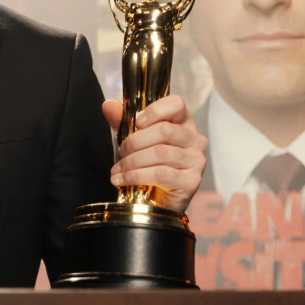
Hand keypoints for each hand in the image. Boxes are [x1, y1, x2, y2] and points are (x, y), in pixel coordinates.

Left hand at [101, 95, 206, 212]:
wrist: (159, 200)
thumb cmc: (148, 164)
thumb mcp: (134, 139)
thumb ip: (123, 121)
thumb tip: (108, 105)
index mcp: (184, 122)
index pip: (176, 104)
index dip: (154, 110)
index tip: (136, 122)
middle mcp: (195, 139)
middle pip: (165, 130)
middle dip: (135, 141)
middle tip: (121, 152)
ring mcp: (196, 161)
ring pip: (160, 153)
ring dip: (132, 161)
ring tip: (117, 170)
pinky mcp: (191, 181)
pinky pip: (159, 174)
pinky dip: (135, 176)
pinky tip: (121, 180)